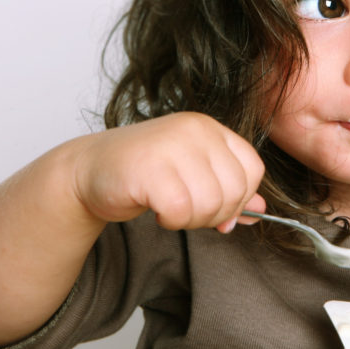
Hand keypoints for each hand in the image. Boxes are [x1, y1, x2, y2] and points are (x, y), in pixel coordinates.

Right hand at [71, 112, 264, 230]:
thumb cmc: (143, 172)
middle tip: (186, 211)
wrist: (89, 169)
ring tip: (170, 208)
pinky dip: (171, 221)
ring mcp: (172, 146)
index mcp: (210, 128)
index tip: (217, 210)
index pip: (253, 169)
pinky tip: (156, 210)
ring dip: (190, 219)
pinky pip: (181, 210)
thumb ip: (227, 189)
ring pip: (211, 204)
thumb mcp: (192, 174)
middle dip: (214, 214)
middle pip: (235, 190)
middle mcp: (195, 130)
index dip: (240, 199)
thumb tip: (260, 209)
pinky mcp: (150, 168)